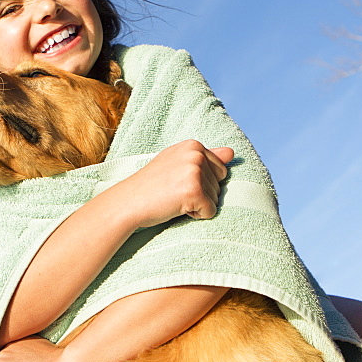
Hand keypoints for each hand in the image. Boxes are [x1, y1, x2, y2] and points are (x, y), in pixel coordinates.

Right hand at [115, 140, 232, 227]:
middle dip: (202, 194)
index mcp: (193, 145)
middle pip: (220, 185)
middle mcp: (196, 154)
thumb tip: (232, 153)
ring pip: (216, 198)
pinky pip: (210, 211)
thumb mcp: (177, 164)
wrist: (129, 201)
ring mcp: (195, 171)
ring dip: (198, 205)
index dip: (202, 182)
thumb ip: (206, 157)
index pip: (220, 170)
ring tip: (174, 199)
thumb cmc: (152, 185)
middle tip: (175, 192)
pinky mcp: (195, 191)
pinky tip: (177, 208)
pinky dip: (197, 216)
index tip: (178, 182)